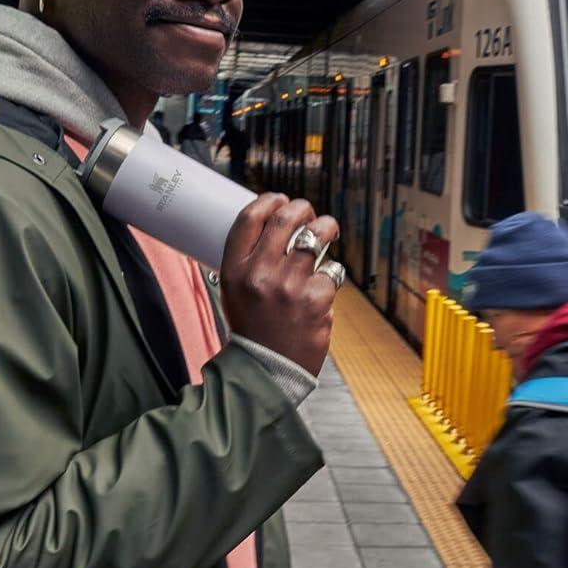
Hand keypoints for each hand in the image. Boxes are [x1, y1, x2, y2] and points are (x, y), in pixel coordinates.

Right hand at [220, 194, 338, 375]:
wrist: (267, 368)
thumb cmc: (253, 327)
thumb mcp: (234, 290)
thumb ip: (250, 259)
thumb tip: (274, 225)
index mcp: (234, 269)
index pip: (250, 219)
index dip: (268, 201)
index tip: (279, 199)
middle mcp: (260, 273)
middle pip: (285, 220)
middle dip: (302, 208)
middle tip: (308, 212)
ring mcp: (290, 285)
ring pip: (317, 237)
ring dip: (326, 227)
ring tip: (328, 230)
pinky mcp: (317, 298)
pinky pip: (332, 270)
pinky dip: (331, 274)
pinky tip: (323, 284)